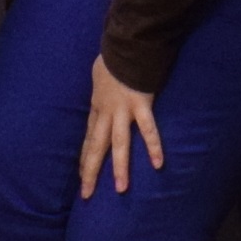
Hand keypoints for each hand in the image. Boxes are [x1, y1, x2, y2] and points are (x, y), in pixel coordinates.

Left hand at [78, 57, 167, 197]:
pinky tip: (158, 164)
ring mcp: (123, 111)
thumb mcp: (99, 74)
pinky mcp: (141, 105)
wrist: (124, 45)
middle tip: (86, 195)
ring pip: (119, 144)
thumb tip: (104, 81)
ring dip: (120, 167)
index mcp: (97, 107)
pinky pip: (148, 129)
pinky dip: (153, 146)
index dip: (85, 158)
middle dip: (91, 171)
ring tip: (120, 190)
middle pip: (97, 147)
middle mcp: (107, 113)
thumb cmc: (113, 56)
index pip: (89, 138)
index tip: (82, 176)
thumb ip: (103, 84)